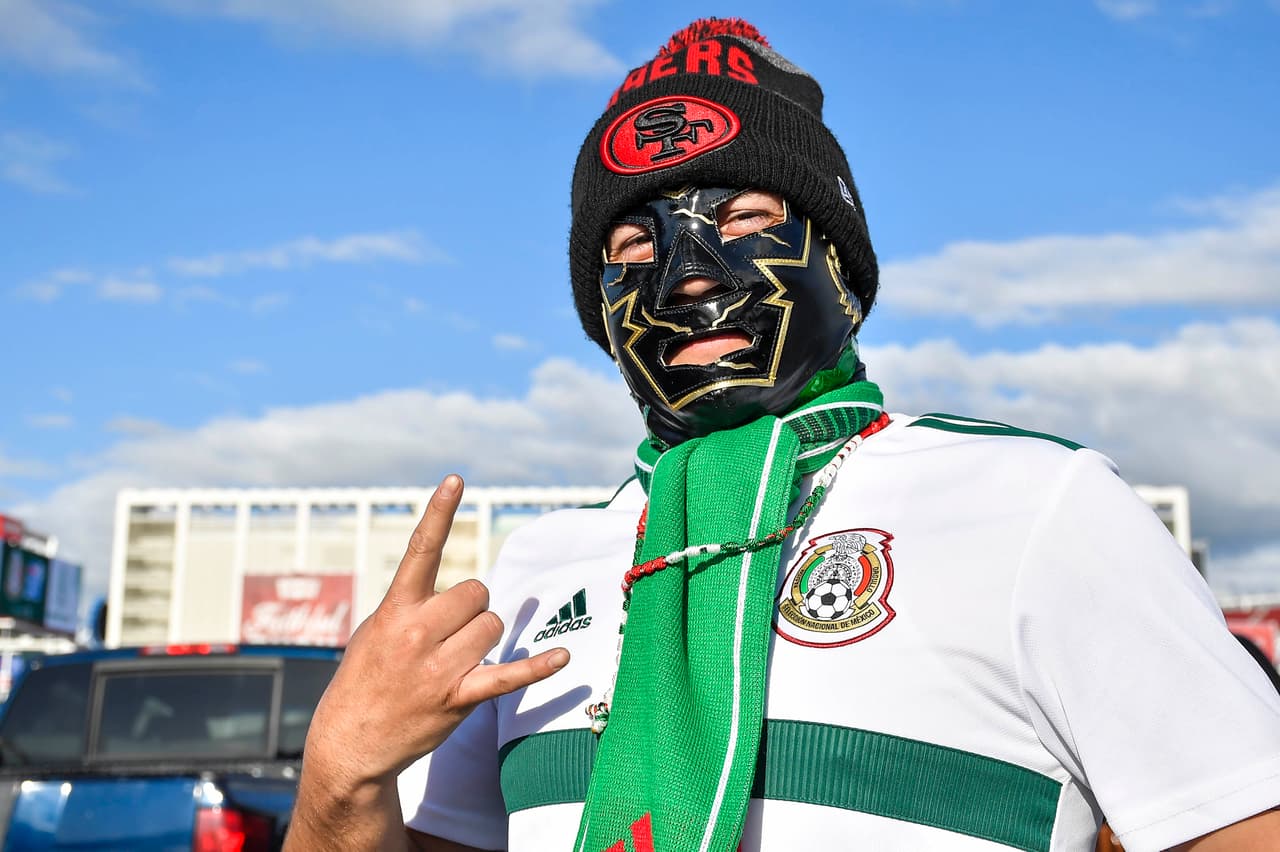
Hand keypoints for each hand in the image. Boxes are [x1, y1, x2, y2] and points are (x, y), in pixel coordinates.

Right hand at [303, 474, 569, 789]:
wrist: (350, 743)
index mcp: (395, 610)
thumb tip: (458, 594)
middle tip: (450, 634)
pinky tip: (562, 656)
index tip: (456, 480)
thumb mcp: (374, 631)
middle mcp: (417, 632)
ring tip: (456, 660)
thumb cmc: (365, 681)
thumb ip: (412, 606)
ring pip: (492, 625)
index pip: (421, 550)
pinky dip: (538, 668)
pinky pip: (507, 675)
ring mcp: (438, 666)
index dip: (440, 512)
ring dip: (483, 638)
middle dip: (472, 609)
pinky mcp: (457, 698)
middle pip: (477, 592)